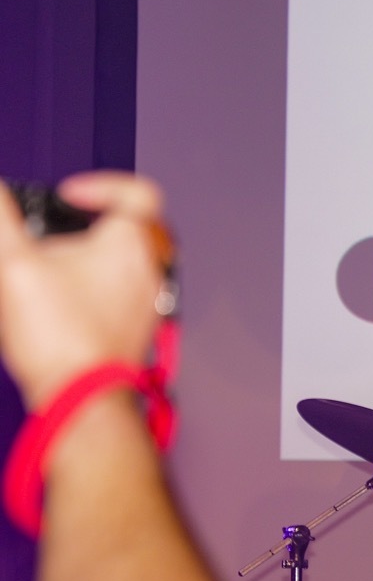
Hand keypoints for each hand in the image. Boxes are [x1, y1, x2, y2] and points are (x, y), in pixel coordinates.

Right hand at [0, 173, 167, 408]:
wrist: (82, 395)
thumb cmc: (61, 336)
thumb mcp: (15, 264)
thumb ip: (1, 219)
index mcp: (133, 243)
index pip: (138, 193)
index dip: (102, 185)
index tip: (69, 195)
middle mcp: (150, 270)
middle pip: (129, 229)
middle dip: (86, 227)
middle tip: (54, 235)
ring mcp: (147, 302)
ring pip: (123, 265)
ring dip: (86, 260)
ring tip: (46, 272)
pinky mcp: (135, 330)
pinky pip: (119, 296)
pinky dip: (91, 290)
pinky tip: (57, 303)